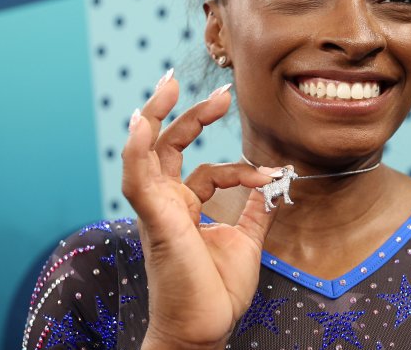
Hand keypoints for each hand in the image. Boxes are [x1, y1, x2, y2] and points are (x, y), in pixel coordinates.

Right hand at [122, 70, 279, 348]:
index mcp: (187, 208)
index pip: (210, 170)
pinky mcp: (154, 218)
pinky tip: (143, 122)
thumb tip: (273, 186)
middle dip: (192, 115)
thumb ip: (255, 212)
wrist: (204, 327)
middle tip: (223, 93)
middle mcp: (168, 203)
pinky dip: (138, 148)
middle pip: (170, 146)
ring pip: (146, 152)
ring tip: (169, 84)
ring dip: (155, 115)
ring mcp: (158, 209)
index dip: (242, 167)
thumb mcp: (245, 243)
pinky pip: (137, 177)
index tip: (270, 174)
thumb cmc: (215, 292)